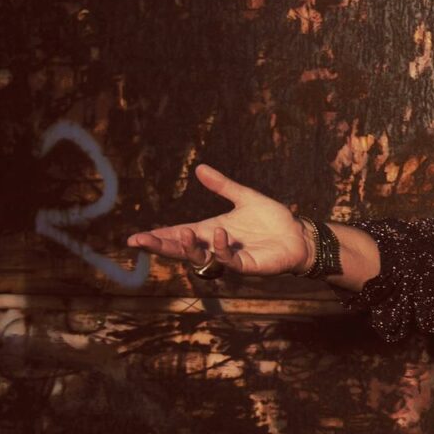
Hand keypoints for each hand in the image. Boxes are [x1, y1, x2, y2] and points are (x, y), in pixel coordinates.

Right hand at [126, 164, 311, 276]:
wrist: (299, 235)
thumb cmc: (273, 220)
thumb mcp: (245, 198)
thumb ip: (223, 186)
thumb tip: (199, 167)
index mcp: (211, 231)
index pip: (178, 235)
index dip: (158, 237)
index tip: (134, 238)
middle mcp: (216, 246)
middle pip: (182, 250)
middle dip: (162, 246)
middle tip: (141, 241)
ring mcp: (231, 258)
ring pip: (202, 259)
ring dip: (189, 248)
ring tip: (181, 233)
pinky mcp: (248, 265)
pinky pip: (230, 261)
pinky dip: (222, 249)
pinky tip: (220, 234)